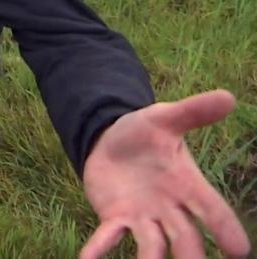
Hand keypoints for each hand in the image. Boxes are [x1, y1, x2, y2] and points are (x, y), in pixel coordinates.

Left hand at [80, 90, 249, 258]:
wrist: (110, 139)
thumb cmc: (145, 133)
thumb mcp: (165, 119)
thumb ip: (194, 111)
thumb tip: (228, 96)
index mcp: (188, 185)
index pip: (212, 210)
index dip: (225, 229)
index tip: (240, 251)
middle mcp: (170, 208)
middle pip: (186, 238)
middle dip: (190, 255)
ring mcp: (143, 217)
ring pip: (152, 246)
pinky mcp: (115, 218)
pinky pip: (109, 237)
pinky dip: (100, 249)